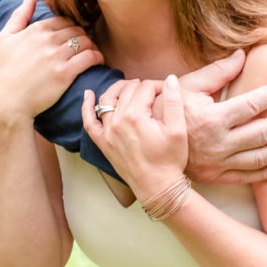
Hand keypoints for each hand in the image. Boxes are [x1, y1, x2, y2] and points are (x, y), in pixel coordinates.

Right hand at [0, 0, 103, 119]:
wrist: (8, 101)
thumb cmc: (5, 70)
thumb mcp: (5, 38)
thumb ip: (19, 15)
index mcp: (35, 30)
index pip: (64, 20)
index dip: (72, 27)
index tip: (75, 36)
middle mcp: (47, 40)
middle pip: (77, 30)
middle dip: (84, 36)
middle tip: (86, 45)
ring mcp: (56, 56)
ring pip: (86, 42)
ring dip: (92, 46)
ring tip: (92, 53)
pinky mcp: (65, 73)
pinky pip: (89, 57)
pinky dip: (97, 57)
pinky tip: (97, 61)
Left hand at [82, 75, 188, 198]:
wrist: (158, 188)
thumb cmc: (170, 160)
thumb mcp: (178, 129)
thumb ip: (173, 100)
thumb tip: (170, 78)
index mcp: (136, 116)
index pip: (145, 87)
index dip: (158, 85)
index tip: (167, 91)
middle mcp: (118, 121)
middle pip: (127, 90)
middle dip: (142, 86)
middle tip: (154, 92)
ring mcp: (107, 132)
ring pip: (107, 99)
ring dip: (118, 89)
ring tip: (130, 86)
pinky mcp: (103, 143)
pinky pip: (89, 122)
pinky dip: (87, 106)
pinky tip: (89, 94)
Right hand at [178, 51, 266, 184]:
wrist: (146, 146)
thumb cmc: (167, 110)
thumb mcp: (188, 86)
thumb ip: (218, 72)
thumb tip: (242, 54)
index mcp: (212, 118)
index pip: (252, 104)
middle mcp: (218, 143)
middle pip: (263, 133)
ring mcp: (218, 163)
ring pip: (259, 158)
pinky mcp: (216, 176)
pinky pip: (246, 177)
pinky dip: (266, 174)